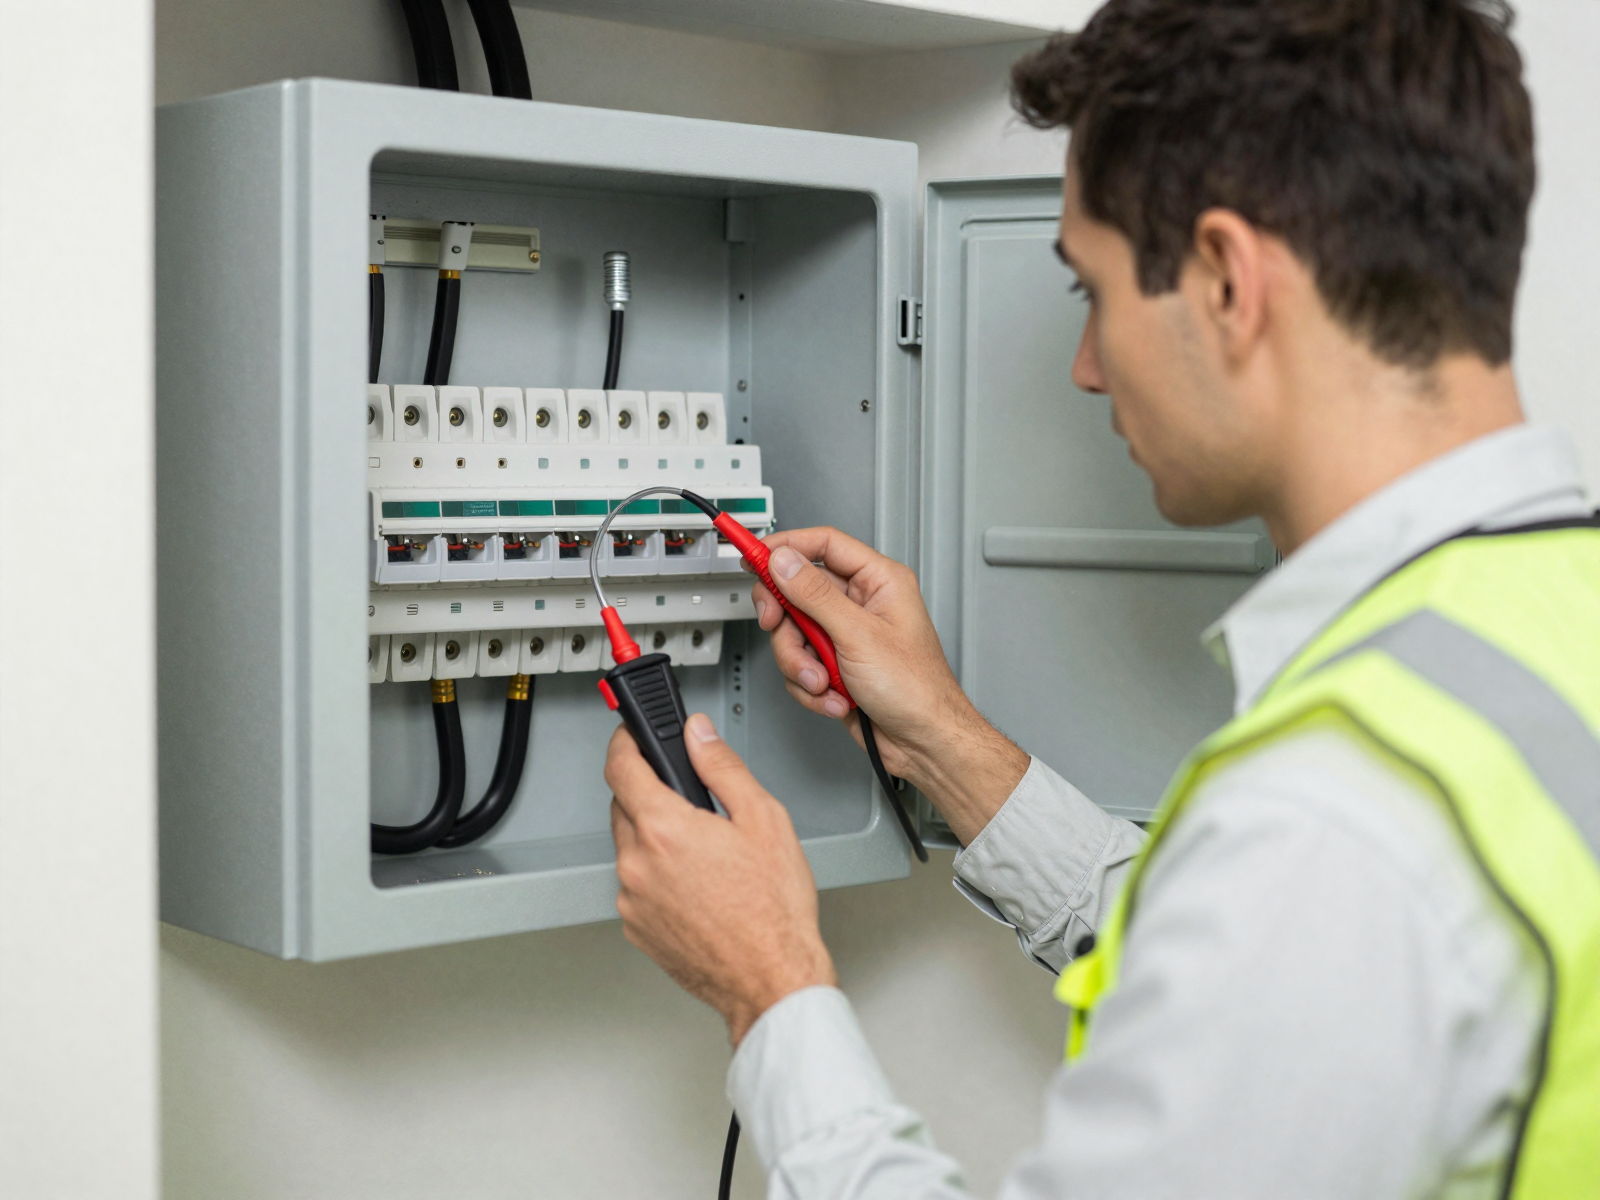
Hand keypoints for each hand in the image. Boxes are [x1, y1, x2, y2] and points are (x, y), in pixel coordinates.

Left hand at [606, 714, 835, 1044]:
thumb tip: (699, 735)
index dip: (624, 743)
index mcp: (665, 829)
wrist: (772, 978)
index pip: (620, 767)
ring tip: (704, 854)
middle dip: (649, 793)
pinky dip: (656, 876)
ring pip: (629, 848)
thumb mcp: (764, 818)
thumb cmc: (774, 910)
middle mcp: (638, 864)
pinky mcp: (636, 928)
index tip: (630, 737)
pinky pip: (636, 886)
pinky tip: (697, 886)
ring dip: (654, 838)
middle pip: (623, 806)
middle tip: (690, 802)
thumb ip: (722, 767)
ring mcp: (632, 900)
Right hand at [750, 527, 1028, 843]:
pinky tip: (836, 698)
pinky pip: (801, 665)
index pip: (823, 545)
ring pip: (793, 634)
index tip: (754, 554)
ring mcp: (845, 636)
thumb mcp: (859, 636)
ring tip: (824, 681)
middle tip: (776, 625)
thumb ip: (816, 595)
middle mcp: (861, 604)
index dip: (785, 547)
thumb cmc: (917, 689)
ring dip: (801, 664)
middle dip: (786, 620)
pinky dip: (811, 687)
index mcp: (878, 582)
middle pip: (798, 592)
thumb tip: (785, 562)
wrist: (923, 742)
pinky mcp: (835, 666)